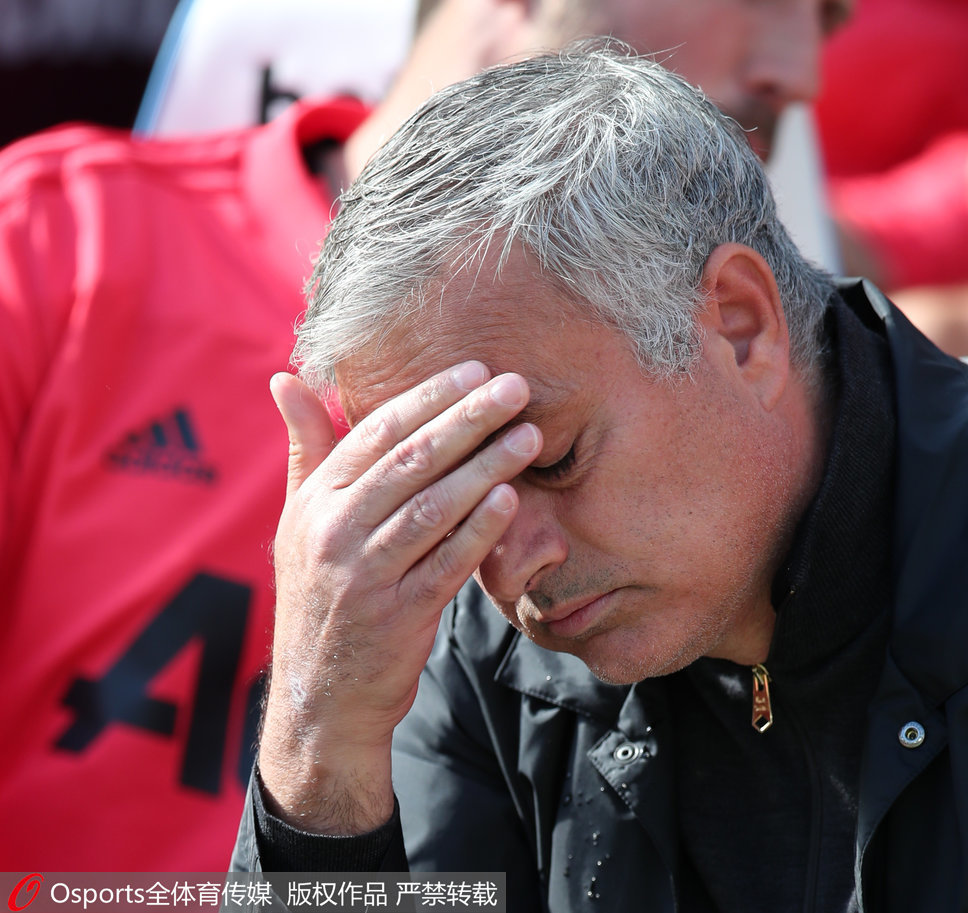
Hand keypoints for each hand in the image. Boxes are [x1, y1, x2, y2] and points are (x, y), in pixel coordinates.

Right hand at [257, 363, 541, 833]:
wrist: (320, 699)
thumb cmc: (321, 596)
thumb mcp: (300, 523)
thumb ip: (307, 450)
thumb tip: (284, 379)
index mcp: (315, 502)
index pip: (376, 434)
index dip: (429, 398)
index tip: (476, 371)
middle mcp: (334, 533)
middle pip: (410, 462)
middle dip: (467, 419)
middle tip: (515, 388)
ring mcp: (365, 577)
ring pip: (432, 508)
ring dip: (485, 467)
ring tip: (528, 436)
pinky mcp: (398, 618)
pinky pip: (445, 565)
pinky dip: (479, 531)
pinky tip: (511, 500)